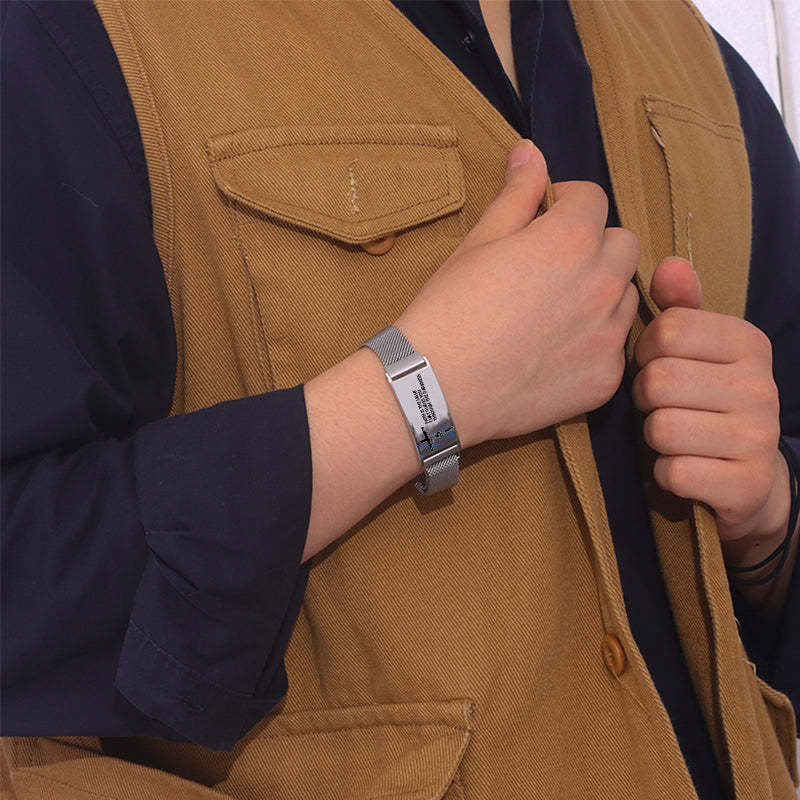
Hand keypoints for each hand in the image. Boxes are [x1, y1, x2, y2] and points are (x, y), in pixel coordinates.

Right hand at [396, 140, 641, 447]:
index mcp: (572, 239)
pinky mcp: (605, 378)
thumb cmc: (449, 311)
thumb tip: (531, 150)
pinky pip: (615, 348)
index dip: (568, 203)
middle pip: (624, 245)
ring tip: (556, 313)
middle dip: (596, 246)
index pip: (594, 199)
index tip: (546, 219)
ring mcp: (608, 335)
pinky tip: (555, 353)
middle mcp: (603, 283)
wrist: (437, 388)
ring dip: (602, 294)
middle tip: (555, 267)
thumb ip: (516, 194)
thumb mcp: (478, 243)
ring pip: (626, 297)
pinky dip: (594, 344)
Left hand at [631, 257, 789, 543]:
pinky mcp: (747, 485)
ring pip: (660, 428)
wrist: (749, 483)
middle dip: (646, 399)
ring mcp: (759, 438)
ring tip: (674, 438)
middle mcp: (762, 386)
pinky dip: (666, 475)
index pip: (666, 330)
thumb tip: (668, 265)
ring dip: (654, 439)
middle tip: (663, 408)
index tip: (659, 367)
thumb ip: (680, 309)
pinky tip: (685, 469)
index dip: (646, 353)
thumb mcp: (697, 353)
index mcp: (748, 343)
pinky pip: (673, 472)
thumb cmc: (706, 405)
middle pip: (658, 380)